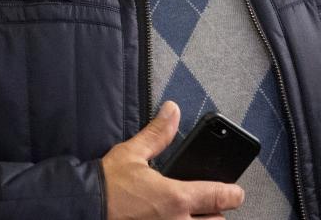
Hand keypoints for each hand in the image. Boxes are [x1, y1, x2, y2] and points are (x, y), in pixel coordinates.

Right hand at [101, 101, 244, 219]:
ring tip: (189, 214)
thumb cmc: (107, 185)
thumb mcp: (132, 153)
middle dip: (216, 213)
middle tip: (209, 204)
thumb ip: (157, 134)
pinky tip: (170, 218)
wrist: (84, 207)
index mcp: (176, 198)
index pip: (220, 197)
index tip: (236, 191)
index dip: (233, 193)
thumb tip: (171, 112)